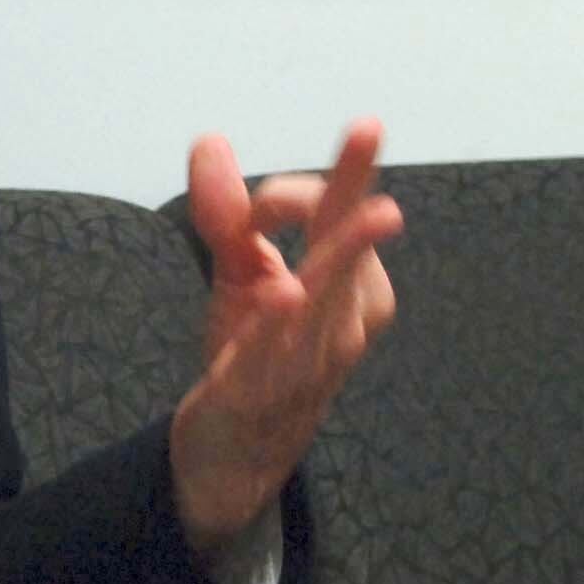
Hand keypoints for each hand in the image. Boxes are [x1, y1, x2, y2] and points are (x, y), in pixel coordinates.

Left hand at [169, 120, 402, 555]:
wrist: (239, 455)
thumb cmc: (256, 356)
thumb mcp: (241, 276)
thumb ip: (228, 213)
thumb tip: (210, 140)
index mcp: (345, 285)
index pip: (331, 214)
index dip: (287, 194)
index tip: (254, 211)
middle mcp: (341, 320)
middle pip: (347, 246)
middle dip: (357, 189)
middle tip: (369, 128)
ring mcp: (308, 360)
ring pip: (329, 301)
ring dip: (343, 257)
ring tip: (374, 215)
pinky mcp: (263, 393)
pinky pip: (277, 357)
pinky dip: (282, 326)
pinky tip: (285, 294)